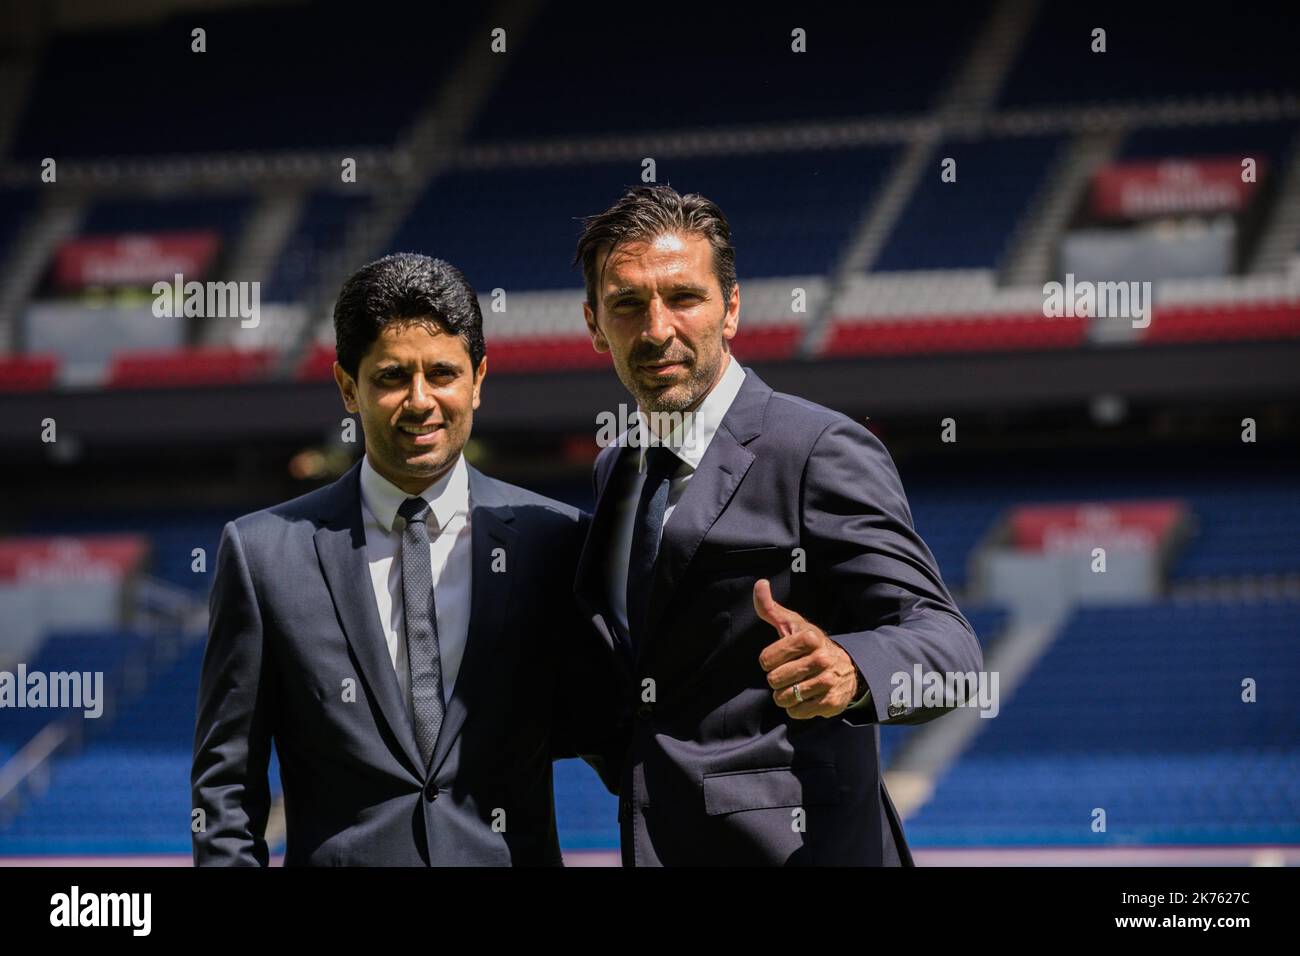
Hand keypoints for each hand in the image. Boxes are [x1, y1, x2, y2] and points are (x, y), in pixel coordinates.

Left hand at [754, 579, 862, 718]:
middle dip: (776, 679)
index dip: (769, 661)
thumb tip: (760, 584)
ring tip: (795, 685)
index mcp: (809, 638)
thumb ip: (770, 607)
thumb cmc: (810, 644)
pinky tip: (805, 697)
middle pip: (774, 680)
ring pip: (784, 698)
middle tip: (788, 673)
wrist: (848, 666)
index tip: (780, 658)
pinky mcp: (831, 702)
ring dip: (784, 695)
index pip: (767, 659)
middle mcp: (821, 659)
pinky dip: (796, 708)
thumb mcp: (792, 624)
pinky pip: (797, 712)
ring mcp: (827, 681)